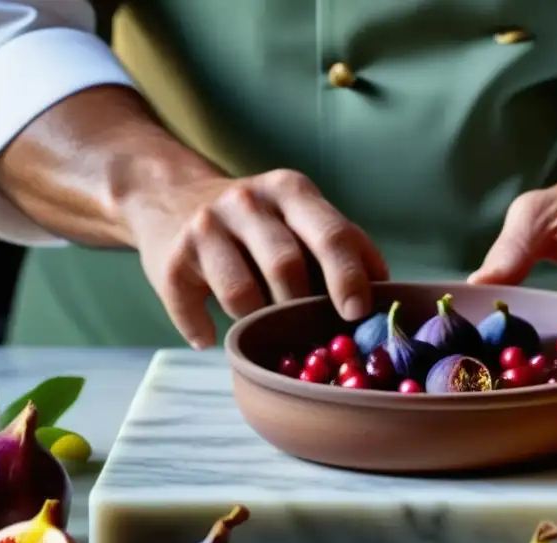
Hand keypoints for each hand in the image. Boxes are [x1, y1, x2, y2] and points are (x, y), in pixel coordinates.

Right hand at [123, 169, 388, 347]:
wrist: (166, 195)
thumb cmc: (258, 221)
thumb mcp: (301, 214)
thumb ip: (344, 245)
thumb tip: (390, 292)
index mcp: (291, 191)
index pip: (331, 234)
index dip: (348, 276)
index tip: (358, 312)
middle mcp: (247, 202)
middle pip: (286, 266)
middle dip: (301, 307)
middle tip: (308, 330)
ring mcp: (204, 228)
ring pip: (242, 295)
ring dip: (257, 321)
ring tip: (259, 322)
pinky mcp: (169, 260)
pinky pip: (194, 311)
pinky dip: (206, 332)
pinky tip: (212, 336)